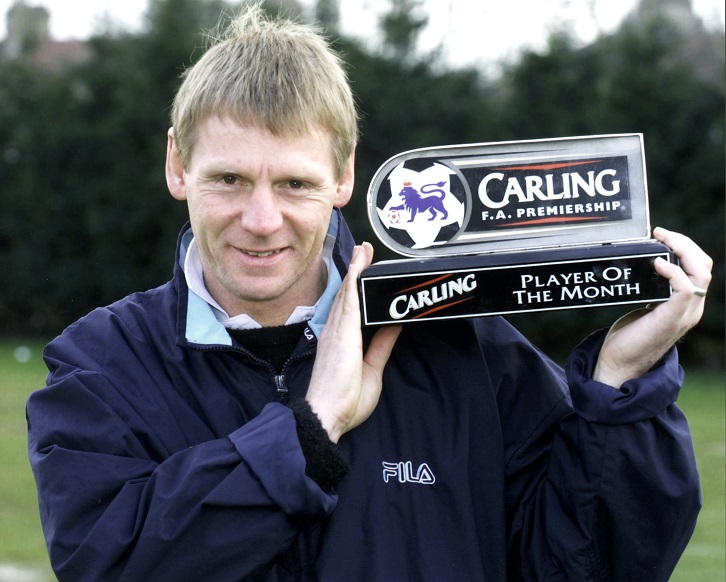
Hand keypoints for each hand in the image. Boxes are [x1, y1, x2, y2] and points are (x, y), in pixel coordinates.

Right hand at [306, 243, 401, 441]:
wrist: (327, 416)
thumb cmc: (344, 401)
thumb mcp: (372, 369)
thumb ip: (381, 346)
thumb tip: (392, 327)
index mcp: (340, 342)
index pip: (349, 309)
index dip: (355, 288)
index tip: (362, 271)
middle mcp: (336, 332)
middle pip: (347, 296)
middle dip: (356, 272)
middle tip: (364, 251)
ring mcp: (337, 331)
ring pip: (348, 293)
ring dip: (356, 270)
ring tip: (364, 250)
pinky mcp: (343, 333)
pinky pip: (348, 301)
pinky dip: (353, 281)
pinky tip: (359, 267)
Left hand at [593, 227, 711, 387]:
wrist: (620, 364)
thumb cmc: (630, 336)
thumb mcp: (645, 306)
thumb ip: (652, 289)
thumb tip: (641, 265)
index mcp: (686, 303)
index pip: (700, 268)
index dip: (686, 247)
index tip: (662, 235)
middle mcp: (692, 308)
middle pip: (704, 266)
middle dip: (685, 243)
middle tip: (661, 233)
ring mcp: (685, 314)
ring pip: (701, 274)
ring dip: (682, 251)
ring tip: (662, 241)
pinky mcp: (672, 318)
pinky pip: (685, 289)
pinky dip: (673, 271)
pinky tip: (657, 263)